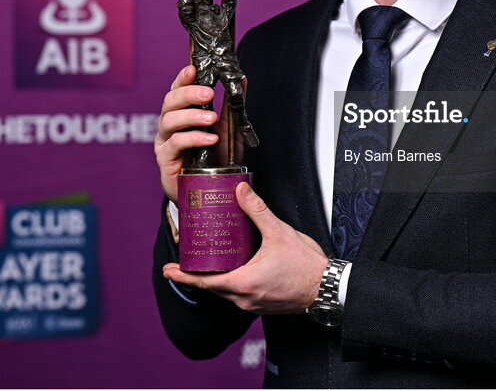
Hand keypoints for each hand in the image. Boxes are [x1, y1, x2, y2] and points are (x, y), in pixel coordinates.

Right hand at [154, 65, 243, 201]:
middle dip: (188, 94)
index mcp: (181, 112)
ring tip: (212, 119)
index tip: (193, 68)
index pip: (177, 90)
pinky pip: (176, 144)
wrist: (207, 187)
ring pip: (169, 120)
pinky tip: (210, 139)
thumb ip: (231, 105)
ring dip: (192, 116)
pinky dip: (194, 138)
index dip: (183, 78)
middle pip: (169, 102)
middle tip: (208, 93)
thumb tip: (241, 79)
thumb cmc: (215, 156)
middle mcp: (169, 124)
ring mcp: (164, 141)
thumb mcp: (227, 128)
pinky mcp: (166, 159)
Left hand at [163, 182, 327, 314]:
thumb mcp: (279, 232)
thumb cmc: (306, 265)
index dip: (183, 276)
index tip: (167, 270)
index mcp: (243, 283)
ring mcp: (254, 305)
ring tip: (210, 261)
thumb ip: (257, 211)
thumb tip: (240, 191)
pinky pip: (240, 295)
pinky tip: (237, 269)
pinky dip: (232, 282)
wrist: (328, 287)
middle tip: (187, 259)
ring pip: (226, 292)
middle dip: (198, 274)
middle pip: (212, 287)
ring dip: (216, 278)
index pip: (204, 282)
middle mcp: (244, 298)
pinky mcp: (263, 305)